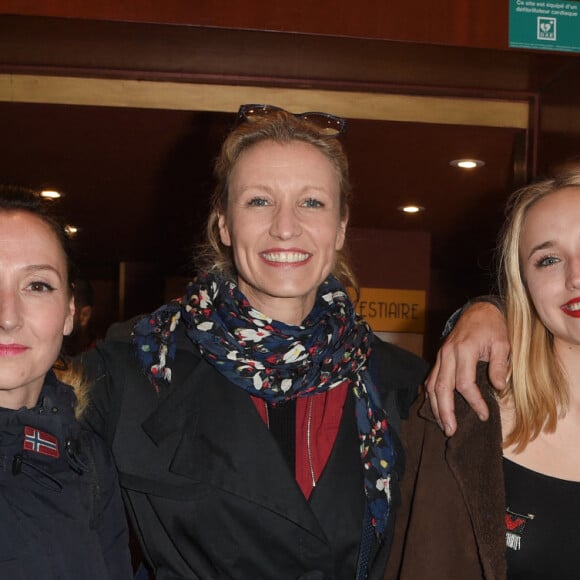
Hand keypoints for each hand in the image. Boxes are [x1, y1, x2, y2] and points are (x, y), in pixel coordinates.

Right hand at [425, 301, 509, 435]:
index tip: (484, 415)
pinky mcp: (439, 358)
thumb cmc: (493, 328)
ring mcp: (440, 356)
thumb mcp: (503, 343)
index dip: (474, 401)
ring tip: (443, 425)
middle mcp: (447, 354)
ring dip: (436, 407)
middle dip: (445, 411)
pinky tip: (437, 409)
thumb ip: (498, 365)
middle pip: (441, 388)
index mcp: (464, 350)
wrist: (478, 311)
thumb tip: (498, 388)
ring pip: (432, 385)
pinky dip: (432, 396)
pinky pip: (431, 379)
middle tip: (451, 431)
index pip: (464, 383)